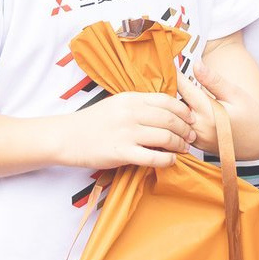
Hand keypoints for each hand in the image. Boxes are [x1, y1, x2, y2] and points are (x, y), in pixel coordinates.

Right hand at [57, 91, 195, 169]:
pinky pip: (152, 157)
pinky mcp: (121, 152)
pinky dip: (166, 160)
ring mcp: (126, 132)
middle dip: (186, 129)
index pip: (166, 101)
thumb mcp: (117, 103)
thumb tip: (165, 109)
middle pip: (170, 119)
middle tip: (191, 136)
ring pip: (165, 137)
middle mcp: (131, 113)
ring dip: (179, 144)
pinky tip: (170, 161)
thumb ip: (140, 104)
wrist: (67, 136)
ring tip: (184, 149)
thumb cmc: (93, 121)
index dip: (183, 110)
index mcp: (131, 98)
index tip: (191, 118)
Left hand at [176, 58, 258, 160]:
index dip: (176, 75)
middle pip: (174, 105)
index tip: (168, 63)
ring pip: (175, 118)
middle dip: (170, 90)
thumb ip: (213, 80)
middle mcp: (199, 128)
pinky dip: (179, 116)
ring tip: (171, 90)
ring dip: (172, 105)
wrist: (258, 141)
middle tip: (166, 74)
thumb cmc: (250, 113)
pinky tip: (181, 108)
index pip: (184, 89)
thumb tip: (195, 63)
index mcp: (209, 113)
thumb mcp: (235, 93)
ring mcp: (196, 139)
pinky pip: (180, 128)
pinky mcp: (195, 145)